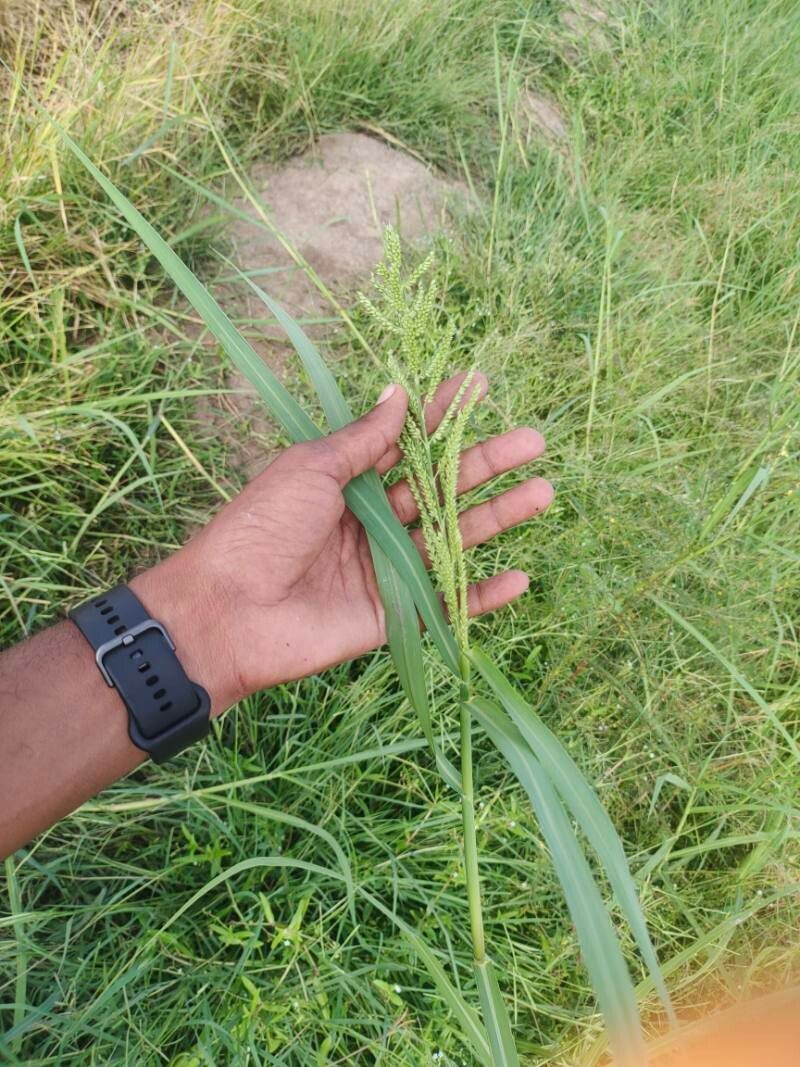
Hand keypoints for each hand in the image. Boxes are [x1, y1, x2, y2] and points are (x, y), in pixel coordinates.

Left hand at [132, 373, 552, 713]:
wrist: (229, 611)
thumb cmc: (261, 529)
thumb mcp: (311, 469)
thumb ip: (363, 440)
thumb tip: (398, 392)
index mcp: (348, 482)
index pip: (408, 442)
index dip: (443, 414)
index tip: (479, 385)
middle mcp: (372, 521)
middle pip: (440, 488)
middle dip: (486, 463)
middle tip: (533, 440)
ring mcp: (385, 569)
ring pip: (452, 539)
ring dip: (497, 517)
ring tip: (543, 492)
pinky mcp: (392, 615)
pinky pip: (445, 602)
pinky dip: (481, 596)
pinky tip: (520, 577)